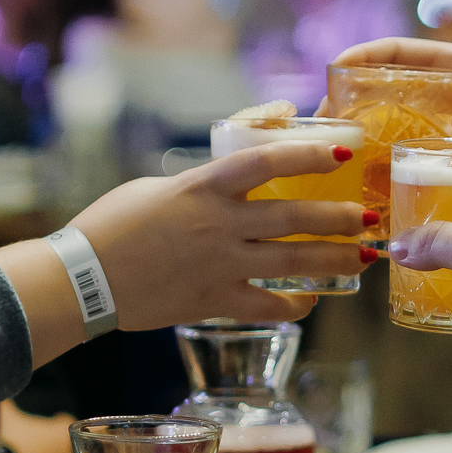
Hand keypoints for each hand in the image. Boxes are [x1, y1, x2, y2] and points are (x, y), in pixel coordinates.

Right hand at [0, 140, 373, 366]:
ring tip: (364, 258)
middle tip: (369, 217)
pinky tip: (312, 300)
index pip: (265, 161)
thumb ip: (209, 172)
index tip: (342, 154)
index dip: (308, 154)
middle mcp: (217, 225)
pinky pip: (267, 305)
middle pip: (292, 216)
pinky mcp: (213, 302)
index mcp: (201, 187)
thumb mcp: (159, 184)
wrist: (82, 281)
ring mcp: (218, 266)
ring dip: (334, 259)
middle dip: (338, 217)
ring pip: (291, 262)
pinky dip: (294, 304)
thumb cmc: (113, 224)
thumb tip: (252, 147)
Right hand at [332, 37, 451, 189]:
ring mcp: (448, 133)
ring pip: (393, 133)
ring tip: (335, 169)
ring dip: (366, 147)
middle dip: (351, 108)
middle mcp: (449, 100)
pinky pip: (413, 167)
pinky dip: (391, 179)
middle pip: (385, 94)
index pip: (401, 53)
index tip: (333, 70)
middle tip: (322, 131)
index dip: (364, 56)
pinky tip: (373, 202)